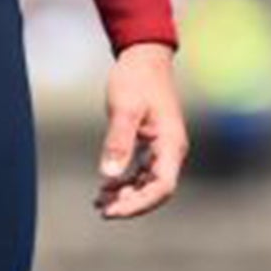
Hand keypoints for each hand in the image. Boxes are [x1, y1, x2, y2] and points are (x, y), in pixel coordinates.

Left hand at [97, 42, 188, 218]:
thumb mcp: (124, 109)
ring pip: (149, 184)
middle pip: (156, 190)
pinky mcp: (153, 145)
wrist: (145, 59)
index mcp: (171, 145)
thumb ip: (118, 142)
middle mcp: (172, 151)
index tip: (112, 211)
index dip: (139, 204)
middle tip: (101, 209)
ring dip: (127, 196)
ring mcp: (163, 150)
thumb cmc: (136, 81)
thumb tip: (108, 175)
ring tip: (99, 201)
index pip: (162, 187)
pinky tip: (106, 187)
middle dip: (131, 204)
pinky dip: (126, 182)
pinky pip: (143, 172)